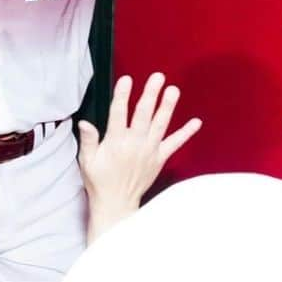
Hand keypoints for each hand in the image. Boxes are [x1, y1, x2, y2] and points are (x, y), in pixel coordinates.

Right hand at [77, 73, 200, 242]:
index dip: (122, 96)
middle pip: (143, 115)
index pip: (118, 114)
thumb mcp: (87, 161)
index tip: (126, 80)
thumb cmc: (100, 181)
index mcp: (115, 143)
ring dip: (167, 107)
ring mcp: (149, 151)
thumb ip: (88, 140)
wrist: (116, 204)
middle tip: (157, 77)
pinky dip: (186, 133)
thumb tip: (85, 123)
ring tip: (173, 90)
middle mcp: (134, 145)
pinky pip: (174, 144)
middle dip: (150, 94)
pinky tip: (196, 122)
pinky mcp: (159, 159)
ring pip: (160, 125)